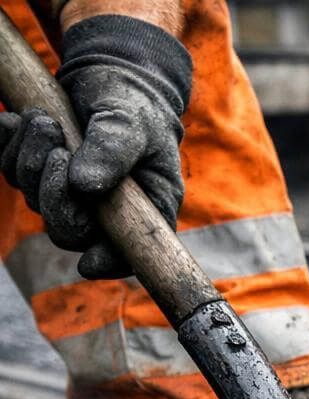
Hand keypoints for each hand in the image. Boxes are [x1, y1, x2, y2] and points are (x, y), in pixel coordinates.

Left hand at [0, 14, 191, 278]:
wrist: (108, 73)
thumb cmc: (132, 102)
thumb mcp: (130, 121)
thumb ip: (113, 151)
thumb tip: (85, 186)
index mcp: (143, 210)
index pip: (128, 254)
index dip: (107, 262)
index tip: (87, 262)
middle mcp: (107, 212)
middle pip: (68, 231)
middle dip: (53, 193)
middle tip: (57, 149)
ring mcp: (72, 195)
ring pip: (35, 201)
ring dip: (30, 159)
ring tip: (45, 121)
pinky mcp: (42, 173)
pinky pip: (12, 173)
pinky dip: (9, 145)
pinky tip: (19, 120)